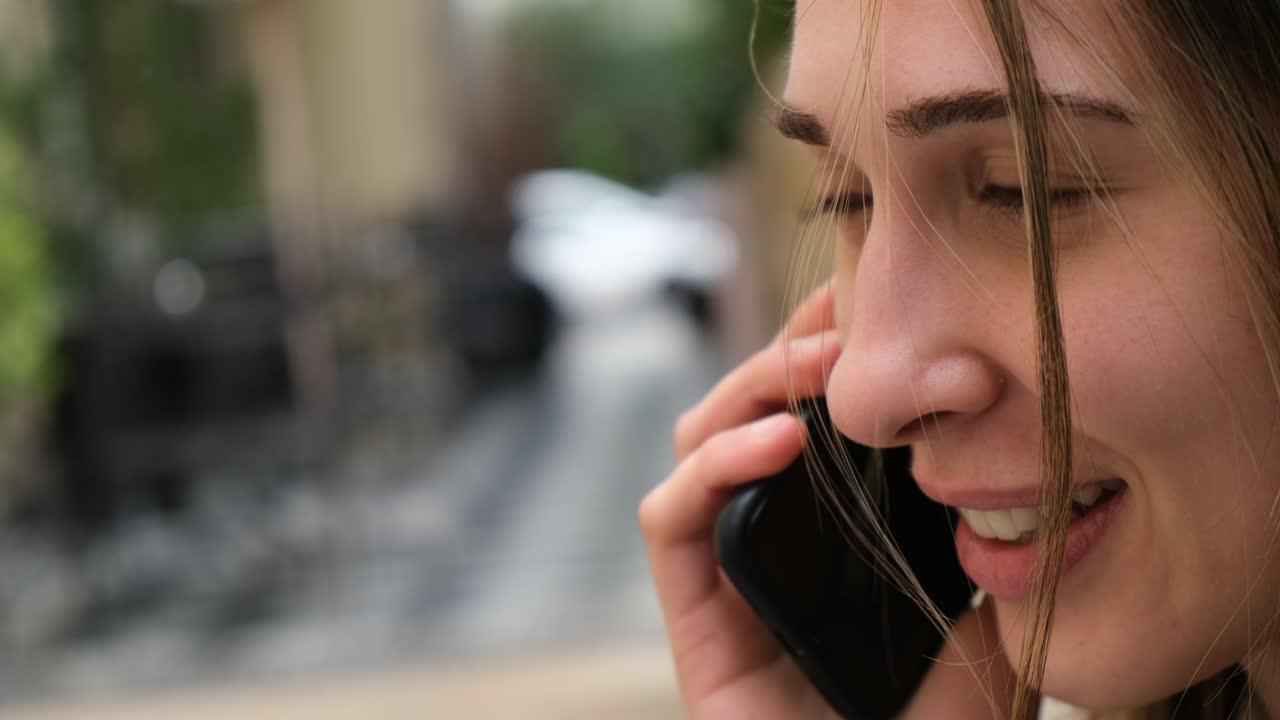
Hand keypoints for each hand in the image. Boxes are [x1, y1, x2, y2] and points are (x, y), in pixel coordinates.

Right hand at [639, 281, 1017, 718]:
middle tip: (847, 320)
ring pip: (696, 443)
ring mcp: (724, 574)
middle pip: (746, 411)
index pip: (809, 417)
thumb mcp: (989, 624)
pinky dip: (714, 465)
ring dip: (749, 390)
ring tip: (818, 372)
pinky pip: (670, 519)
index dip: (826, 349)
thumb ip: (988, 552)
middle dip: (788, 352)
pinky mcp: (690, 615)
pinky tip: (777, 441)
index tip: (873, 303)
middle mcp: (769, 539)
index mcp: (826, 532)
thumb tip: (1009, 463)